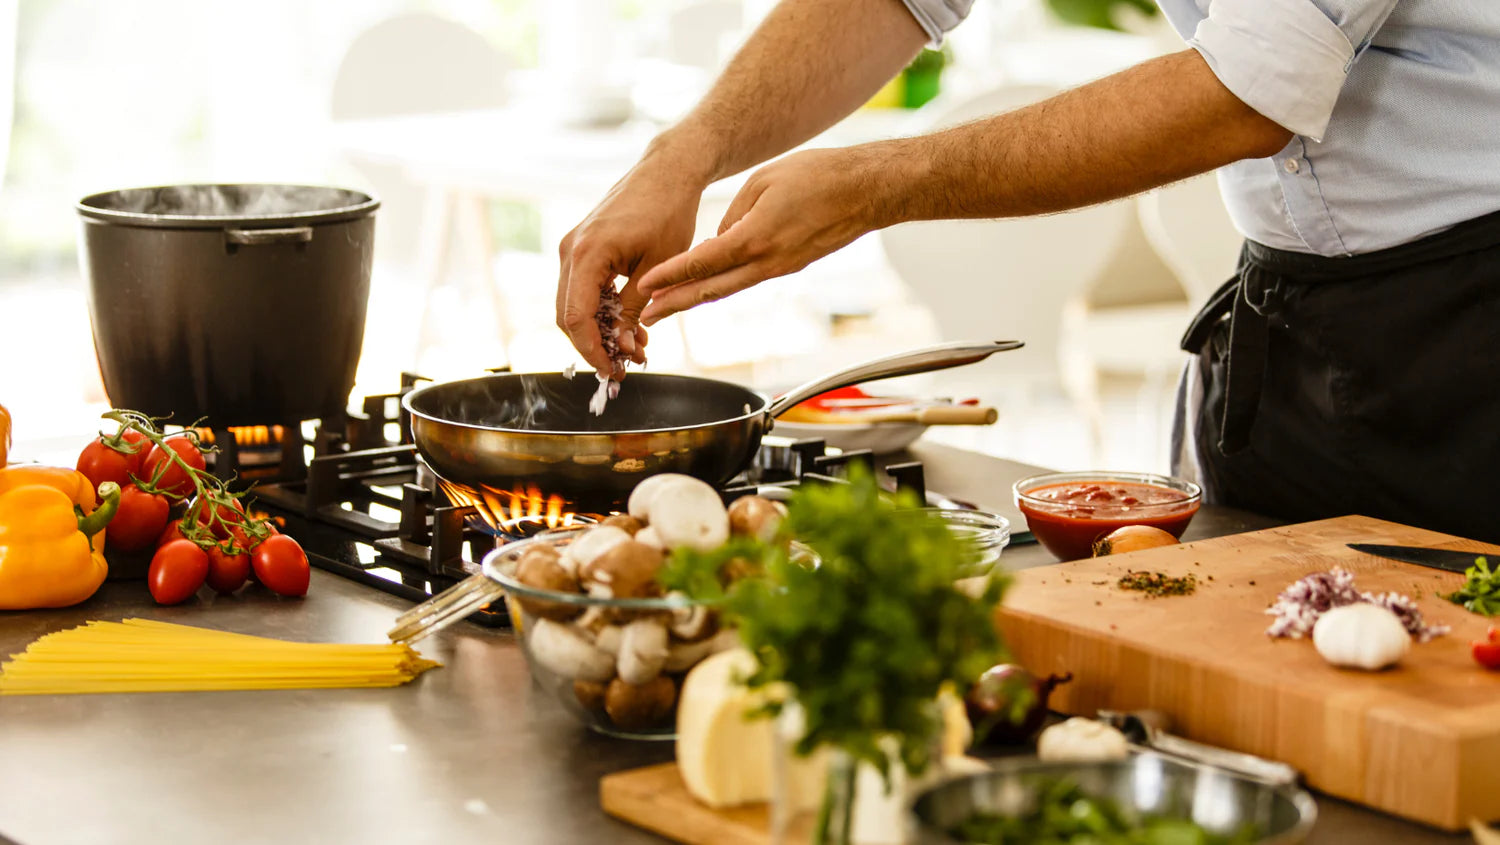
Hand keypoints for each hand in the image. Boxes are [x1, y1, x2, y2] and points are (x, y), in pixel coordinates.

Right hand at [557, 143, 709, 376]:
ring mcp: (573, 247)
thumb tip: (623, 347)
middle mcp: (571, 250)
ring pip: (573, 305)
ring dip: (599, 331)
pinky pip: (582, 289)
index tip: (614, 371)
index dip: (592, 351)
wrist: (668, 172)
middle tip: (624, 366)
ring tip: (635, 348)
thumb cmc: (669, 212)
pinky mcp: (582, 247)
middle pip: (567, 316)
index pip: (576, 317)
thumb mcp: (658, 269)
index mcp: (587, 253)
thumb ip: (635, 309)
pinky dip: (601, 311)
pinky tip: (628, 325)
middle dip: (594, 346)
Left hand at [636, 146, 895, 325]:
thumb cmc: (819, 176)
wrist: (867, 190)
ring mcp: (780, 268)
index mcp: (756, 238)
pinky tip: (706, 286)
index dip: (670, 276)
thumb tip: (718, 239)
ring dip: (695, 299)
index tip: (645, 286)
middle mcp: (767, 261)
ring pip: (729, 289)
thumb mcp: (764, 181)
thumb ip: (734, 213)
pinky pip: (748, 279)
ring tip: (667, 308)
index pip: (703, 262)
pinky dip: (722, 285)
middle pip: (711, 290)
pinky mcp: (790, 266)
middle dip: (675, 304)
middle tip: (646, 317)